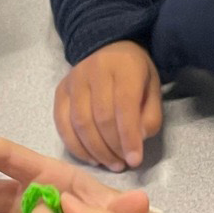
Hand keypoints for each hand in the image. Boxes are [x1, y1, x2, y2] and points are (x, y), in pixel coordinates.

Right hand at [54, 41, 162, 172]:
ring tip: (110, 164)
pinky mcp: (60, 91)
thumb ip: (149, 116)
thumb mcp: (153, 89)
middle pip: (100, 118)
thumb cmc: (134, 73)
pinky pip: (62, 124)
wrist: (108, 47)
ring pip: (80, 123)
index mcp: (123, 67)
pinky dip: (75, 146)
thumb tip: (135, 141)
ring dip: (95, 151)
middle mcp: (95, 71)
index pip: (124, 106)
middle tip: (123, 165)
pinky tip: (91, 158)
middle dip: (112, 147)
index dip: (128, 137)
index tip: (135, 160)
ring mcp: (74, 80)